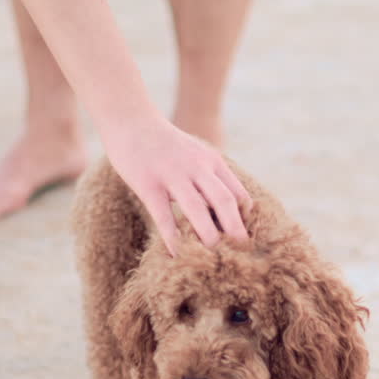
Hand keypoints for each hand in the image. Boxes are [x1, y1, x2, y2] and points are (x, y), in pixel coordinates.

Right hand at [103, 115, 251, 255]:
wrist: (131, 120)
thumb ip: (209, 178)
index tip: (247, 240)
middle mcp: (197, 167)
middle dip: (235, 230)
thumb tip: (221, 212)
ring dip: (208, 236)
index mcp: (212, 162)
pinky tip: (175, 254)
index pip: (238, 193)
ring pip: (197, 210)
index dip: (245, 219)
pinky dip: (172, 237)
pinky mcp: (149, 183)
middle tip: (241, 254)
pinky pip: (163, 215)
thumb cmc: (164, 144)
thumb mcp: (195, 154)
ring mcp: (172, 175)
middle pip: (224, 202)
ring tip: (213, 258)